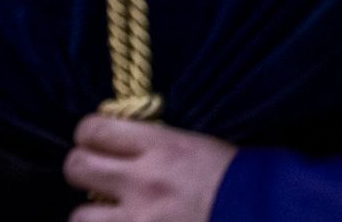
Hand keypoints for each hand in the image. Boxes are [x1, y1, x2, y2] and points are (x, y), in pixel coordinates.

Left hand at [63, 115, 236, 221]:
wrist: (265, 213)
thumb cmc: (239, 178)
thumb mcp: (199, 146)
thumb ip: (158, 144)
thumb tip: (124, 144)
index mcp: (162, 146)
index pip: (94, 130)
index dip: (89, 134)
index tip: (97, 139)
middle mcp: (143, 181)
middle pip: (76, 168)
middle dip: (82, 169)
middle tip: (97, 174)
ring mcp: (138, 220)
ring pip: (79, 216)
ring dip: (93, 215)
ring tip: (111, 213)